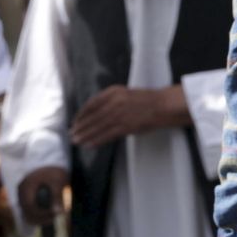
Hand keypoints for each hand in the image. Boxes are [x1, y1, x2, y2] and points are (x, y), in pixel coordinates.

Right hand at [17, 166, 68, 226]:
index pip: (30, 208)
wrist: (47, 154)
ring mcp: (22, 192)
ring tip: (52, 215)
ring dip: (38, 216)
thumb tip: (59, 212)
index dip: (42, 215)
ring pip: (26, 210)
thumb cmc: (52, 167)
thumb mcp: (57, 180)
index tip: (56, 215)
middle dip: (40, 218)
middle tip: (55, 217)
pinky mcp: (25, 192)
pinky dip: (36, 211)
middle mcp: (21, 191)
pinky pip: (27, 206)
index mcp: (27, 188)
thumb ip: (57, 197)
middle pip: (26, 212)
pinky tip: (47, 210)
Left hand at [70, 84, 186, 147]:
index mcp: (113, 91)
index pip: (91, 104)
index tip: (75, 121)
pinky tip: (90, 144)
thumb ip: (110, 101)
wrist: (165, 104)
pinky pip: (108, 134)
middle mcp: (114, 101)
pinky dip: (97, 140)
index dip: (81, 114)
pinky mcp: (127, 125)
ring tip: (77, 141)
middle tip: (71, 134)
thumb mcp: (125, 94)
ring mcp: (120, 113)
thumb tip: (96, 113)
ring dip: (86, 135)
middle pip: (92, 116)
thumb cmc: (147, 100)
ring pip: (98, 126)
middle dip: (81, 126)